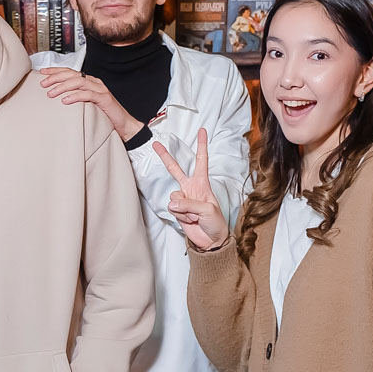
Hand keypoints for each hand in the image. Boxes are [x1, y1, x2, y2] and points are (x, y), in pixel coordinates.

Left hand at [38, 67, 143, 140]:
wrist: (123, 125)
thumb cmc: (104, 116)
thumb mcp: (86, 105)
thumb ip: (75, 98)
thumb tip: (56, 99)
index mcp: (89, 81)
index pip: (70, 71)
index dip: (56, 71)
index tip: (42, 73)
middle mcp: (94, 82)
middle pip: (72, 74)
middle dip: (56, 77)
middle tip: (43, 84)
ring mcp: (100, 90)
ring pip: (78, 82)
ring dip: (62, 87)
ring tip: (51, 93)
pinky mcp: (104, 99)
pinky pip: (87, 94)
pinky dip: (75, 96)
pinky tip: (65, 101)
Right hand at [155, 129, 230, 250]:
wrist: (211, 240)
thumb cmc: (216, 223)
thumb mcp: (208, 210)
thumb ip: (190, 204)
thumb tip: (173, 204)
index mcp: (202, 183)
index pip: (202, 161)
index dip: (202, 146)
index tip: (202, 131)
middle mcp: (191, 188)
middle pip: (175, 169)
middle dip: (165, 157)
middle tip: (156, 144)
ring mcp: (183, 199)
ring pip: (174, 196)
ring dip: (184, 208)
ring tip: (195, 215)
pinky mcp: (177, 211)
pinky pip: (173, 209)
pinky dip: (181, 216)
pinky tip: (190, 220)